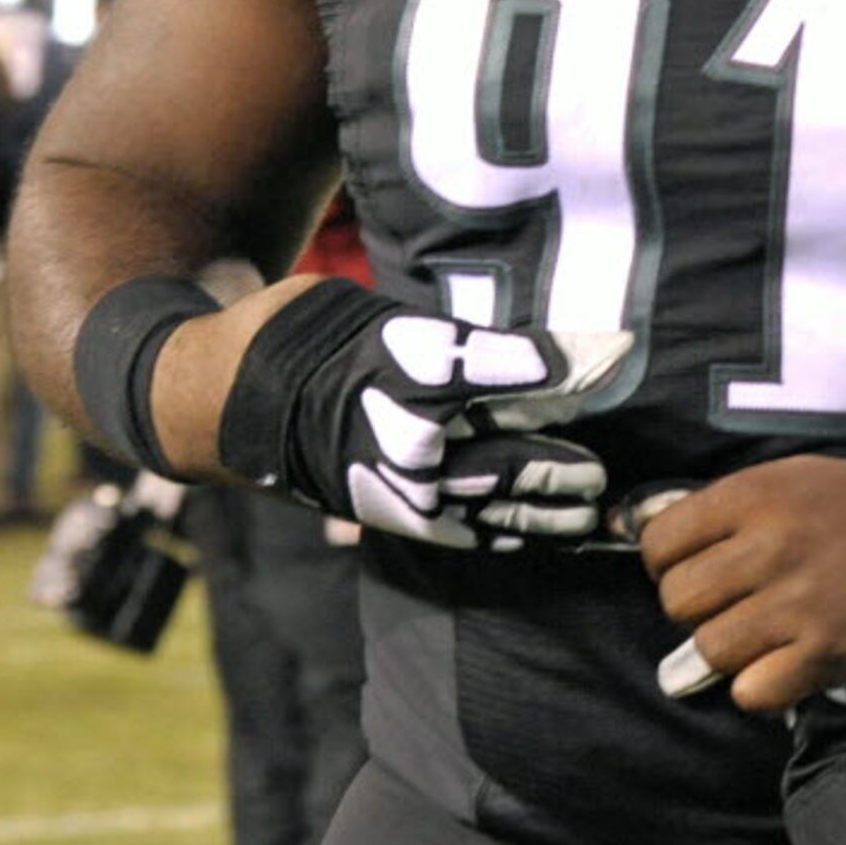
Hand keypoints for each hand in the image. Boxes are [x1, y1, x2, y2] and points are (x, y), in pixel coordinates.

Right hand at [253, 286, 632, 550]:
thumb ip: (442, 336)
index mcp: (407, 364)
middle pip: (519, 445)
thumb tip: (515, 350)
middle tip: (617, 447)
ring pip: (500, 500)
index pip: (515, 367)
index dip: (575, 361)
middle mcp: (410, 431)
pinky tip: (546, 534)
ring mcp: (399, 484)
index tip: (623, 353)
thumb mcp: (372, 310)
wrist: (222, 400)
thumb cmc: (304, 332)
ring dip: (556, 504)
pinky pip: (464, 531)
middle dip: (574, 448)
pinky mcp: (388, 517)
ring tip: (599, 503)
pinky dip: (510, 534)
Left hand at [640, 456, 845, 712]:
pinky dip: (756, 687)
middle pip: (678, 600)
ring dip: (723, 649)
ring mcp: (799, 604)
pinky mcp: (827, 653)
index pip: (660, 542)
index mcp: (753, 497)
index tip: (687, 566)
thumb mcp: (782, 477)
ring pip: (709, 649)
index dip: (664, 561)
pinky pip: (753, 692)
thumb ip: (718, 505)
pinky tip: (775, 664)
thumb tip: (639, 531)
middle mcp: (770, 548)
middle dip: (691, 607)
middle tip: (721, 602)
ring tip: (751, 634)